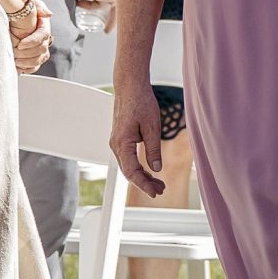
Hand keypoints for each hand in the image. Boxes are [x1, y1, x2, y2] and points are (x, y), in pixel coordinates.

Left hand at [10, 0, 52, 72]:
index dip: (32, 41)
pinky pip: (35, 67)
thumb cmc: (21, 9)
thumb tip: (48, 14)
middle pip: (42, 49)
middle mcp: (44, 39)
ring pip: (40, 59)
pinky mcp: (34, 58)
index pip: (43, 35)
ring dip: (27, 62)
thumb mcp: (29, 3)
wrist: (14, 17)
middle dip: (27, 53)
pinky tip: (18, 67)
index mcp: (44, 26)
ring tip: (15, 61)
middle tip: (14, 52)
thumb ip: (38, 6)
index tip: (20, 44)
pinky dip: (27, 69)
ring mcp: (40, 49)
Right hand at [108, 79, 166, 194]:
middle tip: (161, 190)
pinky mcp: (121, 139)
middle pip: (129, 172)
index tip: (155, 192)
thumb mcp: (152, 127)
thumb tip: (156, 169)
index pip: (131, 171)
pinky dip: (139, 166)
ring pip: (129, 166)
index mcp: (122, 143)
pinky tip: (151, 171)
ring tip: (159, 183)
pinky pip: (129, 158)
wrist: (130, 86)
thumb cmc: (141, 102)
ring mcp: (117, 142)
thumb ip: (153, 149)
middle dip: (145, 183)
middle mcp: (116, 145)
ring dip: (143, 176)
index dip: (143, 184)